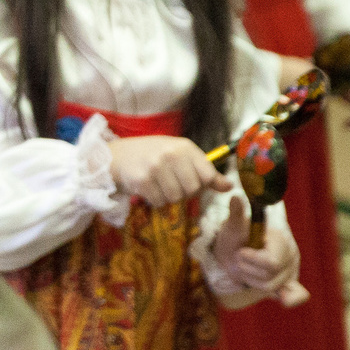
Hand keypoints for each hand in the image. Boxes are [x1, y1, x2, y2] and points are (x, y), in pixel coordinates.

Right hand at [109, 135, 223, 209]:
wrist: (119, 155)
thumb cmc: (155, 155)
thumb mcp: (182, 157)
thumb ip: (206, 172)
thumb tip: (229, 187)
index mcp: (185, 147)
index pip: (208, 175)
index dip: (202, 185)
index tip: (192, 182)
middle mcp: (172, 154)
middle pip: (192, 190)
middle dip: (184, 192)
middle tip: (172, 184)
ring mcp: (156, 167)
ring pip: (175, 198)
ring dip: (168, 197)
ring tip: (160, 186)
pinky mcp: (143, 180)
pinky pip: (159, 202)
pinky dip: (156, 200)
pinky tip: (149, 189)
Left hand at [212, 198, 308, 306]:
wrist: (234, 248)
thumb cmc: (234, 236)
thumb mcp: (232, 226)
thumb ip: (236, 214)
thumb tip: (234, 196)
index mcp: (281, 239)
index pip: (271, 262)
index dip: (251, 260)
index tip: (241, 252)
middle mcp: (291, 254)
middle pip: (270, 277)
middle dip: (248, 270)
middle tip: (242, 258)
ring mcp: (292, 269)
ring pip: (271, 287)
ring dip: (251, 279)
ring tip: (247, 267)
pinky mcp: (289, 282)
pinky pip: (296, 296)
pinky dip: (290, 298)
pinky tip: (284, 300)